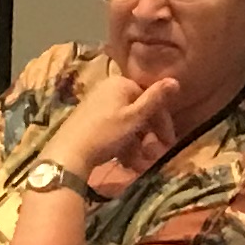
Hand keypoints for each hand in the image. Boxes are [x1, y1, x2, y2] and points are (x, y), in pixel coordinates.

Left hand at [41, 60, 182, 195]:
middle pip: (138, 112)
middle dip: (148, 136)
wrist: (69, 153)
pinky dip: (122, 144)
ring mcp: (97, 105)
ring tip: (138, 164)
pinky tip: (124, 162)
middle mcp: (109, 89)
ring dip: (136, 145)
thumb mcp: (134, 118)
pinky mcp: (89, 120)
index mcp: (121, 84)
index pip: (150, 99)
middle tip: (154, 156)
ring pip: (126, 124)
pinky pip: (114, 130)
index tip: (168, 143)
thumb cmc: (105, 133)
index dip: (162, 122)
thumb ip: (155, 100)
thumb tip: (175, 80)